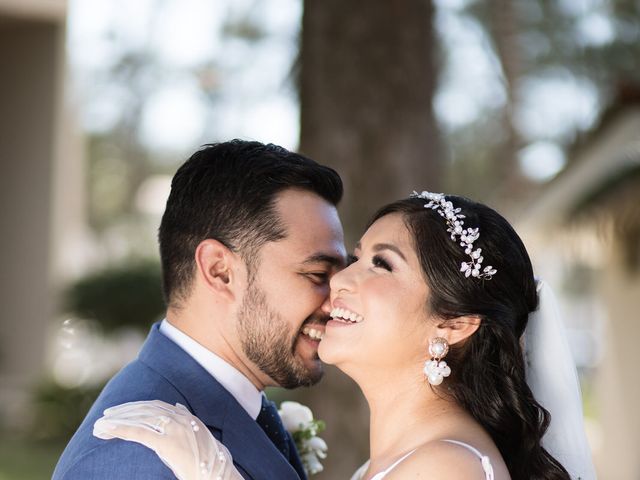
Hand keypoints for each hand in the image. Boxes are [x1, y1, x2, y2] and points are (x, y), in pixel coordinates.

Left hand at [94, 400, 242, 479]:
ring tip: (100, 425)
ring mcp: (175, 430)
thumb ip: (191, 423)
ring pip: (139, 417)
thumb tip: (179, 408)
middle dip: (124, 410)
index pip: (158, 406)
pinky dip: (120, 429)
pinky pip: (138, 432)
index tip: (124, 409)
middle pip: (146, 408)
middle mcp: (181, 419)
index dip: (138, 406)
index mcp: (189, 419)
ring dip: (117, 419)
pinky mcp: (166, 443)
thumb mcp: (204, 439)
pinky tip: (106, 430)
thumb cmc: (213, 464)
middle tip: (106, 414)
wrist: (219, 477)